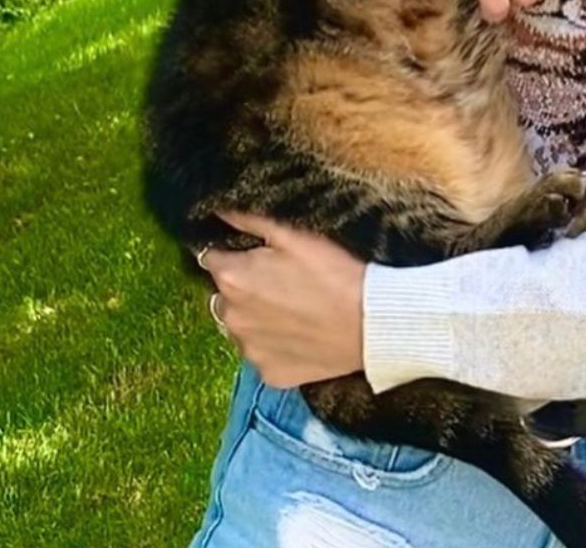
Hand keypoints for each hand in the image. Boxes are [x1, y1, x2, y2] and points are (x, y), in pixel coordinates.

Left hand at [199, 211, 365, 388]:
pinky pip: (264, 354)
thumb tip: (218, 211)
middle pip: (226, 295)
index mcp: (232, 278)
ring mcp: (249, 350)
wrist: (372, 322)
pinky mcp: (269, 374)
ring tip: (296, 308)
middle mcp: (230, 317)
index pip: (213, 258)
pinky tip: (302, 333)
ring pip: (243, 326)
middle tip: (284, 280)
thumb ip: (249, 219)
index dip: (236, 253)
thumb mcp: (295, 234)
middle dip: (245, 286)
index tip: (261, 254)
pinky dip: (276, 344)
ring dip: (257, 317)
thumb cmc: (335, 270)